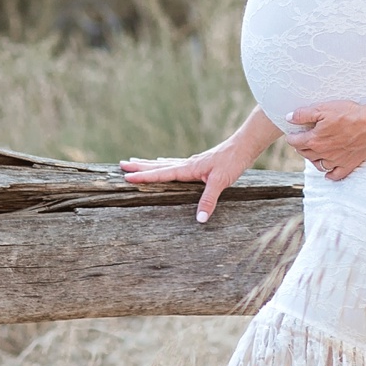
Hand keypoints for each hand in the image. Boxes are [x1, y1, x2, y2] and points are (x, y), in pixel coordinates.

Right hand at [121, 139, 254, 223]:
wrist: (244, 146)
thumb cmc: (232, 162)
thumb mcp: (221, 182)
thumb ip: (209, 200)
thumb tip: (199, 219)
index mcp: (188, 168)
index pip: (161, 174)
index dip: (144, 176)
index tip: (127, 177)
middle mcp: (186, 164)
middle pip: (158, 165)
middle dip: (140, 167)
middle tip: (121, 165)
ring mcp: (191, 162)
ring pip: (164, 163)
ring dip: (149, 164)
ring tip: (134, 161)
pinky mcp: (198, 163)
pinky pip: (174, 163)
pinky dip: (164, 163)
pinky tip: (163, 161)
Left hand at [286, 100, 365, 180]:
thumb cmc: (349, 114)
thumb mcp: (323, 108)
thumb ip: (303, 114)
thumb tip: (289, 118)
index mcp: (314, 140)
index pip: (295, 142)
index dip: (291, 137)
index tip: (291, 134)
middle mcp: (322, 153)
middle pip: (305, 153)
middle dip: (300, 147)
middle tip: (301, 141)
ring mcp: (336, 160)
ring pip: (318, 165)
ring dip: (312, 159)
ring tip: (313, 153)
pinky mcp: (348, 164)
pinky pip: (336, 174)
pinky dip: (330, 175)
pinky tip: (327, 173)